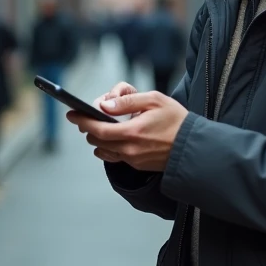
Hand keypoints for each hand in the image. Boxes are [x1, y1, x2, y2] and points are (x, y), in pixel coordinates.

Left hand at [67, 88, 188, 171]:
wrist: (194, 146)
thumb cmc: (176, 120)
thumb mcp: (154, 100)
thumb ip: (127, 101)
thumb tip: (104, 105)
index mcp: (132, 131)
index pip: (97, 128)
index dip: (81, 121)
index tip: (72, 114)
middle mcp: (129, 149)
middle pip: (96, 140)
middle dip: (89, 127)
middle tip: (90, 116)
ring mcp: (133, 159)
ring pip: (103, 150)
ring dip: (98, 138)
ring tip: (105, 126)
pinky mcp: (137, 165)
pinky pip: (115, 156)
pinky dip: (108, 147)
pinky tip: (114, 138)